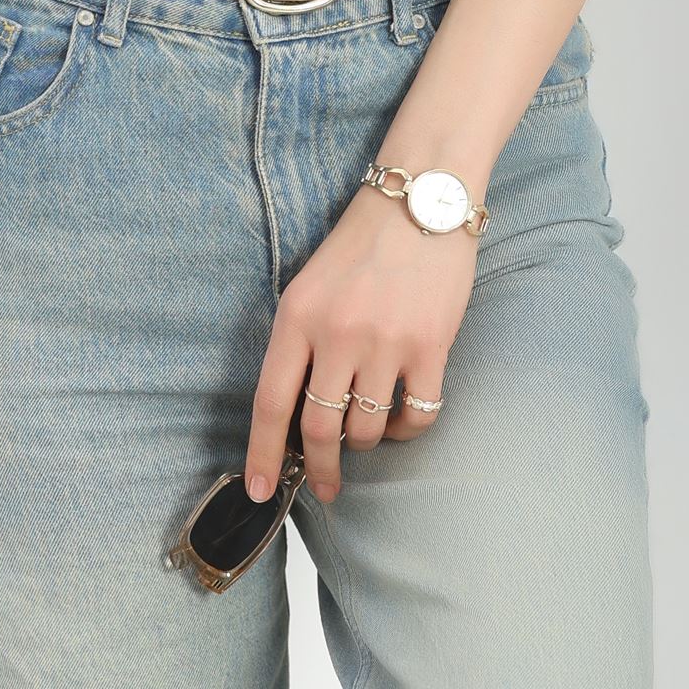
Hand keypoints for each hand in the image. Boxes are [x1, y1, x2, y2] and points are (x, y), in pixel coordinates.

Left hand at [244, 184, 477, 504]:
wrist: (420, 199)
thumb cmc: (360, 243)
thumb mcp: (309, 285)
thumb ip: (298, 342)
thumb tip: (293, 414)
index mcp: (296, 316)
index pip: (269, 402)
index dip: (262, 454)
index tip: (258, 490)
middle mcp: (336, 334)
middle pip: (319, 429)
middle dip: (318, 469)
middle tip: (323, 487)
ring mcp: (385, 344)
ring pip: (366, 430)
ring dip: (365, 443)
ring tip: (367, 430)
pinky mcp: (430, 348)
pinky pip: (417, 418)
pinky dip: (405, 431)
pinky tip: (400, 420)